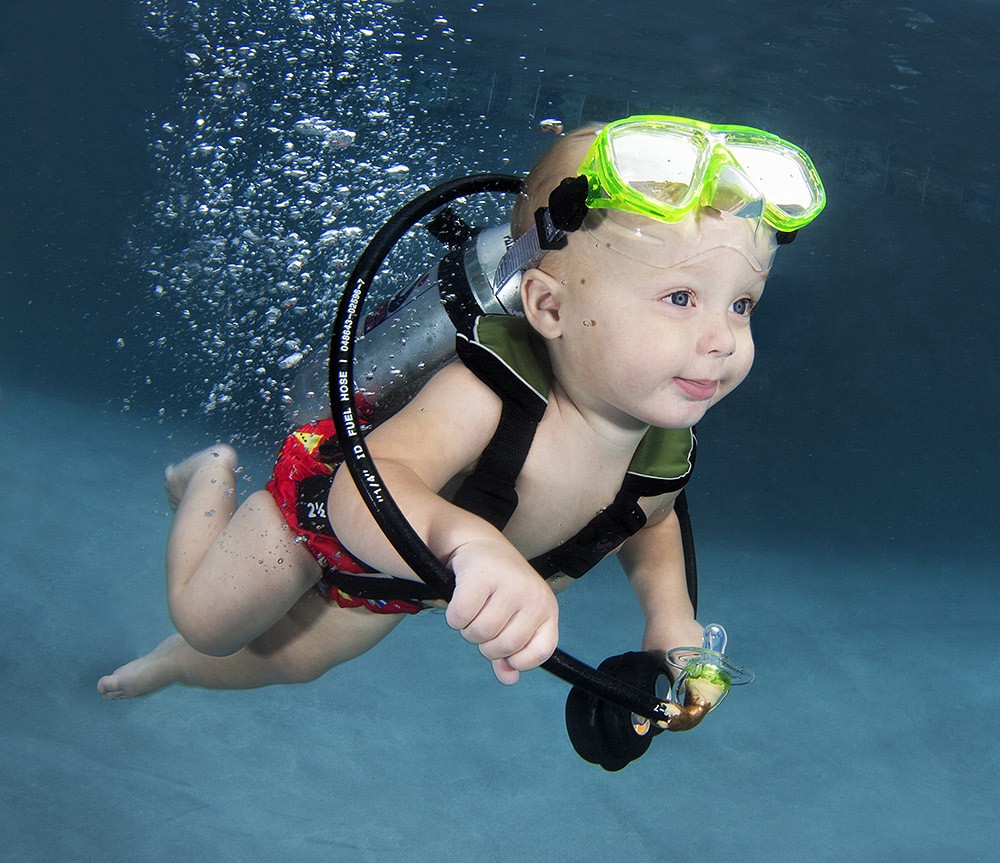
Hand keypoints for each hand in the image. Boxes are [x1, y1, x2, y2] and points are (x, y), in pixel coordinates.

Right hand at [445, 539, 558, 683]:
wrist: (481, 545)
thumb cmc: (500, 587)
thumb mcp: (515, 618)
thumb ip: (513, 652)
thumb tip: (509, 679)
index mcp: (547, 609)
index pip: (540, 651)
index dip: (518, 659)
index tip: (506, 649)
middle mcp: (533, 596)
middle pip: (503, 646)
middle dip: (485, 643)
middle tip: (483, 621)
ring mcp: (509, 584)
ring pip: (480, 633)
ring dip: (468, 629)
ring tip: (473, 609)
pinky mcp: (482, 575)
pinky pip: (460, 617)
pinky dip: (454, 617)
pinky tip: (460, 600)